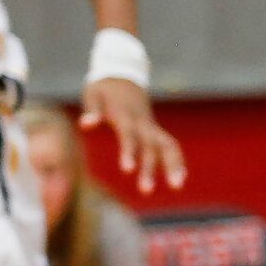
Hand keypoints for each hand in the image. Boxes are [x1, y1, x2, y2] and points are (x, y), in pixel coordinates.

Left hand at [81, 79, 186, 195]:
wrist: (123, 75)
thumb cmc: (104, 88)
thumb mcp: (93, 94)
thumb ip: (92, 110)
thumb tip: (86, 124)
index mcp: (126, 115)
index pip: (129, 136)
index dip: (129, 152)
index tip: (127, 170)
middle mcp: (143, 123)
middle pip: (151, 146)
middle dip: (151, 168)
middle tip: (146, 191)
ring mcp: (151, 127)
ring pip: (168, 146)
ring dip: (173, 166)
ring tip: (176, 187)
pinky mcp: (154, 131)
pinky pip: (170, 146)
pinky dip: (177, 161)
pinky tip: (179, 179)